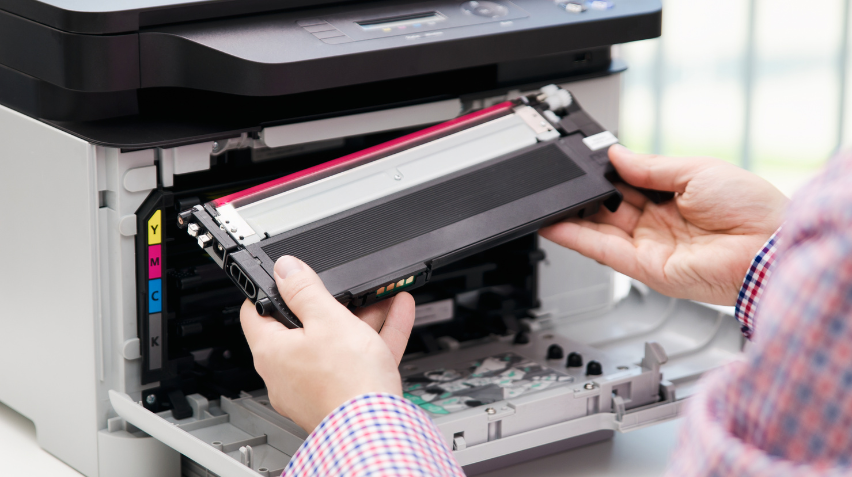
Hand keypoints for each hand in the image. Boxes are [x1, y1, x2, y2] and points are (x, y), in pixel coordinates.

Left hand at [240, 255, 414, 431]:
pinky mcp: (341, 394)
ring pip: (335, 342)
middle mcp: (287, 372)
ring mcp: (314, 386)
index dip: (270, 288)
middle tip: (345, 286)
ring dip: (359, 317)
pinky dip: (375, 336)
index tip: (287, 276)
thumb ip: (305, 290)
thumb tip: (284, 268)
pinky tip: (398, 312)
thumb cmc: (346, 382)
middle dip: (330, 303)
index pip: (255, 312)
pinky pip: (356, 358)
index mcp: (272, 352)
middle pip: (303, 326)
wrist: (376, 428)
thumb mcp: (327, 320)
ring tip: (381, 296)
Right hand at [540, 145, 787, 304]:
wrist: (768, 247)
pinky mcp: (646, 268)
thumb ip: (650, 167)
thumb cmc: (751, 209)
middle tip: (561, 180)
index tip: (582, 162)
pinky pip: (603, 251)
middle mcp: (661, 223)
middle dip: (586, 193)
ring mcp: (651, 247)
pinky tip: (555, 224)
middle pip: (611, 207)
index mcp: (676, 197)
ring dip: (572, 217)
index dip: (605, 174)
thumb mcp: (696, 170)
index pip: (629, 184)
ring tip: (546, 202)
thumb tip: (617, 155)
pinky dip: (576, 238)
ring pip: (600, 229)